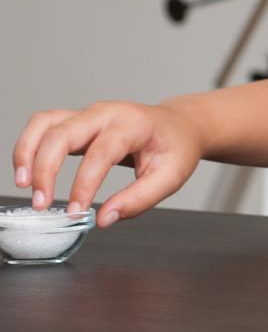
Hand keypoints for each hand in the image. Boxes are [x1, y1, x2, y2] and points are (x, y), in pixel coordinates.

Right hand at [13, 101, 204, 227]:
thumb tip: (104, 218)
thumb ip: (139, 199)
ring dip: (27, 153)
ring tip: (24, 185)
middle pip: (63, 133)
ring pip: (45, 123)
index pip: (101, 153)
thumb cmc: (176, 148)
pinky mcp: (76, 121)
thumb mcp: (172, 176)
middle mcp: (106, 113)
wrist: (179, 125)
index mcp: (134, 124)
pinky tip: (26, 172)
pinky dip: (29, 146)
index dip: (84, 184)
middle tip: (42, 203)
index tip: (77, 212)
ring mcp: (88, 113)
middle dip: (45, 168)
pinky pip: (43, 126)